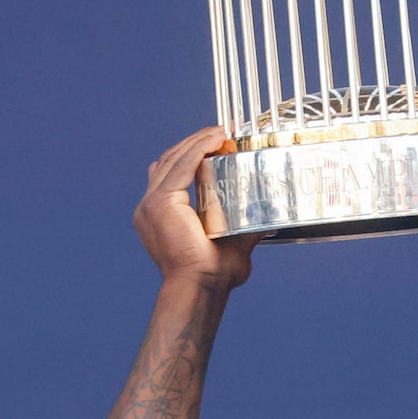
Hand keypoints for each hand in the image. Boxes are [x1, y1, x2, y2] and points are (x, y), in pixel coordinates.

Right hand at [134, 128, 253, 291]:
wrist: (200, 286)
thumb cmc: (213, 273)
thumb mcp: (232, 240)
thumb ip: (244, 225)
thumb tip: (267, 216)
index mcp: (160, 214)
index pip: (172, 173)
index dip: (193, 153)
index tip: (218, 143)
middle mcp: (150, 206)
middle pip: (171, 160)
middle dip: (197, 143)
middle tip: (223, 132)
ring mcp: (152, 204)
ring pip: (175, 158)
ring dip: (199, 141)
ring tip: (221, 132)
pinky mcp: (161, 202)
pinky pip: (181, 165)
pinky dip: (198, 149)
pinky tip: (216, 140)